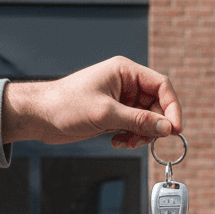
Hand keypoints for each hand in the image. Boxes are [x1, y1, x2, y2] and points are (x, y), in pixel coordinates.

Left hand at [1, 57, 182, 148]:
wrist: (39, 116)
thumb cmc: (65, 105)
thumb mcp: (106, 113)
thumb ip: (139, 120)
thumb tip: (166, 127)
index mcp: (124, 71)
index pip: (161, 85)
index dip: (172, 107)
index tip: (175, 128)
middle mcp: (125, 83)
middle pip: (157, 104)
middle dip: (154, 125)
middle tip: (147, 140)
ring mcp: (119, 100)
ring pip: (147, 118)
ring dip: (142, 134)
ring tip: (127, 142)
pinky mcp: (113, 115)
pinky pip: (134, 126)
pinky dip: (132, 137)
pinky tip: (117, 141)